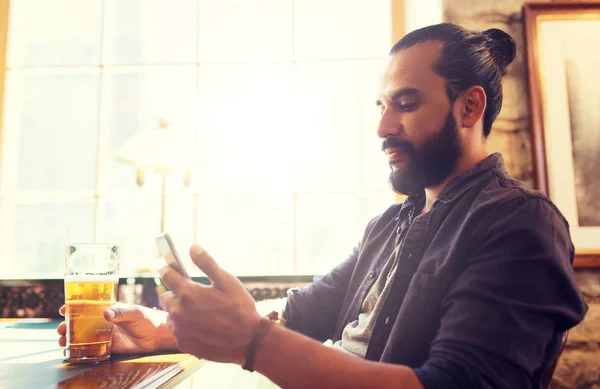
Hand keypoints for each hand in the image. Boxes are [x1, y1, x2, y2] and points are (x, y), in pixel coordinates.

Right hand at [57, 303, 176, 353]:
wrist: (157, 335)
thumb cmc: (148, 318)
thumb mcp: (135, 312)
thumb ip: (121, 312)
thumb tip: (106, 313)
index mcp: (109, 309)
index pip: (88, 306)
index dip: (74, 307)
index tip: (63, 309)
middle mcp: (104, 321)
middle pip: (81, 322)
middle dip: (68, 325)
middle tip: (60, 329)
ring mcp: (106, 334)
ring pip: (84, 336)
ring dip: (71, 338)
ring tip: (62, 341)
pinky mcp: (110, 347)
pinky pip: (93, 348)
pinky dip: (81, 350)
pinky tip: (72, 352)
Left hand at [159, 245, 261, 363]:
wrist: (248, 341)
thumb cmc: (240, 308)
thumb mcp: (227, 281)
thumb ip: (207, 263)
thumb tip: (192, 248)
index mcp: (188, 293)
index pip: (166, 275)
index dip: (169, 270)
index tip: (173, 270)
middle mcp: (178, 312)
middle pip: (164, 297)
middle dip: (174, 293)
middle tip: (191, 294)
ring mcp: (180, 330)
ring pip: (170, 316)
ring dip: (179, 311)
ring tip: (199, 312)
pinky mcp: (184, 344)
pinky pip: (178, 331)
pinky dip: (185, 327)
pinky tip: (202, 326)